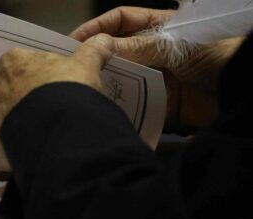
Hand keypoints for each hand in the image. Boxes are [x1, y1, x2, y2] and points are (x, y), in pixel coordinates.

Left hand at [0, 35, 114, 178]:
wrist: (61, 126)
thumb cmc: (70, 91)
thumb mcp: (86, 67)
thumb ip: (91, 52)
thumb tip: (104, 41)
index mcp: (13, 64)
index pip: (17, 69)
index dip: (32, 82)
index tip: (48, 93)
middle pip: (4, 98)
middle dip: (19, 108)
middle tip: (44, 120)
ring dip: (8, 134)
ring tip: (34, 144)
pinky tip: (7, 166)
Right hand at [70, 6, 242, 132]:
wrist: (242, 92)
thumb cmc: (219, 55)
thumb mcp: (176, 44)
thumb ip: (139, 46)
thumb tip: (101, 46)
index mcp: (158, 29)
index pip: (120, 21)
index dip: (96, 27)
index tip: (73, 40)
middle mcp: (153, 53)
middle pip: (115, 51)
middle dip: (94, 58)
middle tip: (70, 67)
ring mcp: (155, 79)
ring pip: (120, 79)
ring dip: (104, 84)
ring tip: (83, 90)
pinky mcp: (159, 104)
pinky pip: (133, 105)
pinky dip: (119, 108)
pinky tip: (104, 109)